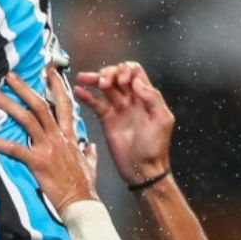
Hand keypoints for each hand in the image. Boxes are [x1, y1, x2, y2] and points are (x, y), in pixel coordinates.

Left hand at [0, 72, 99, 213]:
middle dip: (24, 88)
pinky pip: (16, 149)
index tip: (48, 70)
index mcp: (70, 136)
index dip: (57, 85)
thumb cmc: (85, 186)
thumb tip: (90, 147)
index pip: (65, 103)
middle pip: (41, 105)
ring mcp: (48, 148)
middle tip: (9, 76)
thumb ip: (89, 153)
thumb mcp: (91, 165)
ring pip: (28, 119)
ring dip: (9, 105)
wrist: (82, 202)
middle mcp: (59, 137)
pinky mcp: (38, 162)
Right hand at [74, 61, 173, 185]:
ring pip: (104, 87)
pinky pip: (95, 103)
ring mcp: (118, 109)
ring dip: (94, 80)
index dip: (126, 71)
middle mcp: (131, 99)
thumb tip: (136, 82)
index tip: (121, 82)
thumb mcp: (162, 120)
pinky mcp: (106, 119)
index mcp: (146, 96)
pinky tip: (78, 91)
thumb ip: (152, 98)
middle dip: (108, 74)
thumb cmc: (155, 146)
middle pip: (117, 76)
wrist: (142, 169)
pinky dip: (86, 96)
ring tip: (83, 78)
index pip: (134, 72)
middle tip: (104, 83)